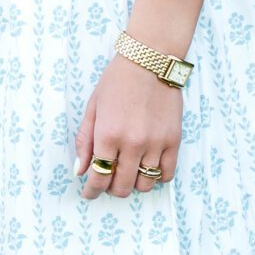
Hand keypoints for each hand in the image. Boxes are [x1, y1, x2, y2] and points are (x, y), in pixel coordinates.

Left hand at [75, 55, 181, 199]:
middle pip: (122, 187)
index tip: (89, 193)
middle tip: (108, 182)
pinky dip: (156, 177)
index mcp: (108, 135)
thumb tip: (80, 171)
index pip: (99, 177)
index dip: (92, 191)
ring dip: (134, 184)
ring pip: (145, 185)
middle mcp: (132, 144)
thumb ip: (85, 142)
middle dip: (111, 189)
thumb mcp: (93, 108)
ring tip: (128, 173)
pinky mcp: (174, 140)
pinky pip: (167, 174)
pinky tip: (147, 168)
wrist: (149, 61)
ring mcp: (156, 143)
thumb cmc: (116, 82)